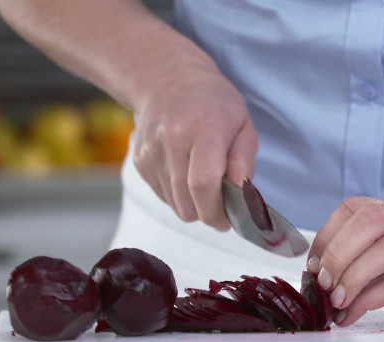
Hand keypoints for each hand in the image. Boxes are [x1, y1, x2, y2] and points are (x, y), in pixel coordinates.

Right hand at [132, 62, 256, 229]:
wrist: (165, 78)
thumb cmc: (213, 102)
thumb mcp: (242, 124)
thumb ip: (244, 161)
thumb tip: (242, 194)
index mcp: (203, 129)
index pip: (204, 184)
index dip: (217, 211)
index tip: (228, 220)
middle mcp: (171, 141)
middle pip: (187, 202)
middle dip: (208, 214)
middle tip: (222, 206)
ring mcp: (151, 152)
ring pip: (175, 205)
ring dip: (193, 205)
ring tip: (205, 184)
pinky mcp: (139, 162)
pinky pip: (163, 196)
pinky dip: (178, 195)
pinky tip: (186, 173)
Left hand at [307, 197, 383, 325]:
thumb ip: (371, 247)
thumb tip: (323, 272)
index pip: (351, 209)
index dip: (325, 236)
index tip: (313, 265)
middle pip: (367, 222)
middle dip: (336, 252)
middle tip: (322, 282)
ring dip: (353, 275)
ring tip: (337, 299)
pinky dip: (369, 300)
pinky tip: (354, 313)